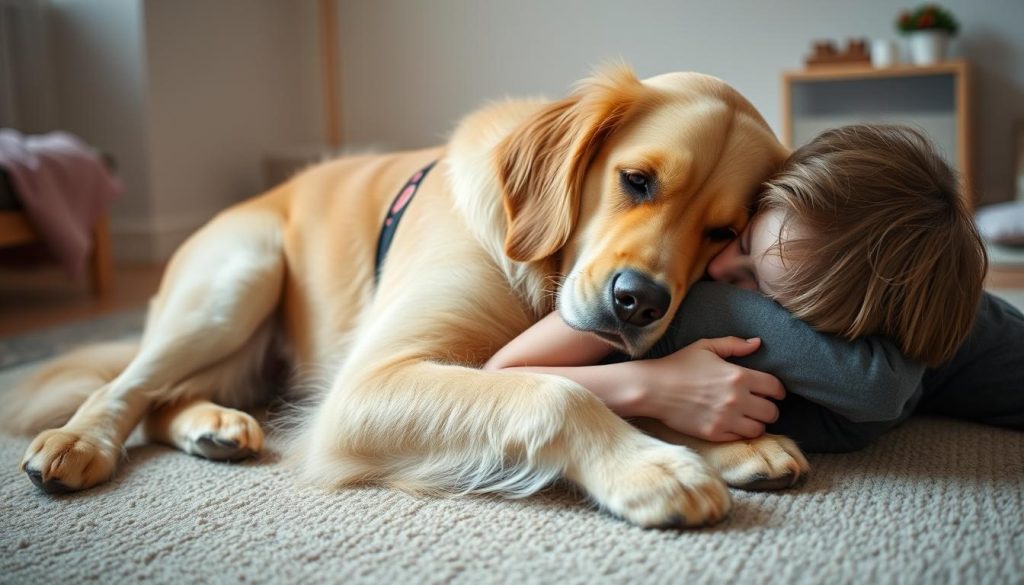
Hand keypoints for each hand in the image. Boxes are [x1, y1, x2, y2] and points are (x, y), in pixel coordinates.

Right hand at [631, 337, 784, 441]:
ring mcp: (726, 419)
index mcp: (739, 376)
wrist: (653, 389)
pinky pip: (740, 438)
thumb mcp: (706, 347)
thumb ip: (734, 344)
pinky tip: (733, 424)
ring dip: (757, 423)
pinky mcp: (714, 434)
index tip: (774, 393)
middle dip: (769, 408)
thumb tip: (757, 343)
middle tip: (759, 406)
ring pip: (760, 429)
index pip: (775, 388)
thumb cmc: (678, 365)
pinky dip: (740, 432)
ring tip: (748, 417)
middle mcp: (737, 399)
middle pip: (772, 412)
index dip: (778, 391)